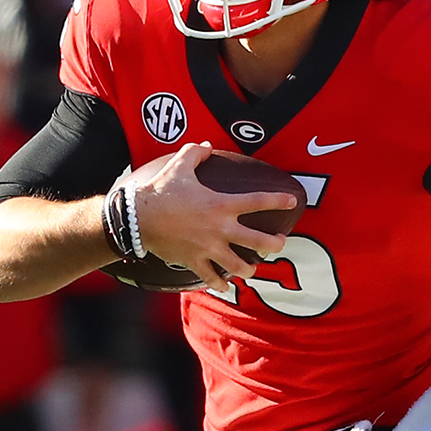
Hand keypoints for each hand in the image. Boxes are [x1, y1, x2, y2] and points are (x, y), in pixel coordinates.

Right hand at [124, 141, 301, 288]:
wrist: (138, 217)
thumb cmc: (160, 191)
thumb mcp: (179, 166)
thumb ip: (196, 153)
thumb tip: (206, 145)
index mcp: (221, 204)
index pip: (258, 201)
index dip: (278, 200)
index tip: (292, 201)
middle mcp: (220, 229)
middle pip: (259, 242)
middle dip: (275, 244)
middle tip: (280, 243)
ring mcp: (209, 248)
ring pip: (239, 266)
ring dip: (249, 269)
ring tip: (252, 268)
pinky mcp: (194, 261)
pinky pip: (211, 278)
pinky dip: (219, 283)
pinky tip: (224, 285)